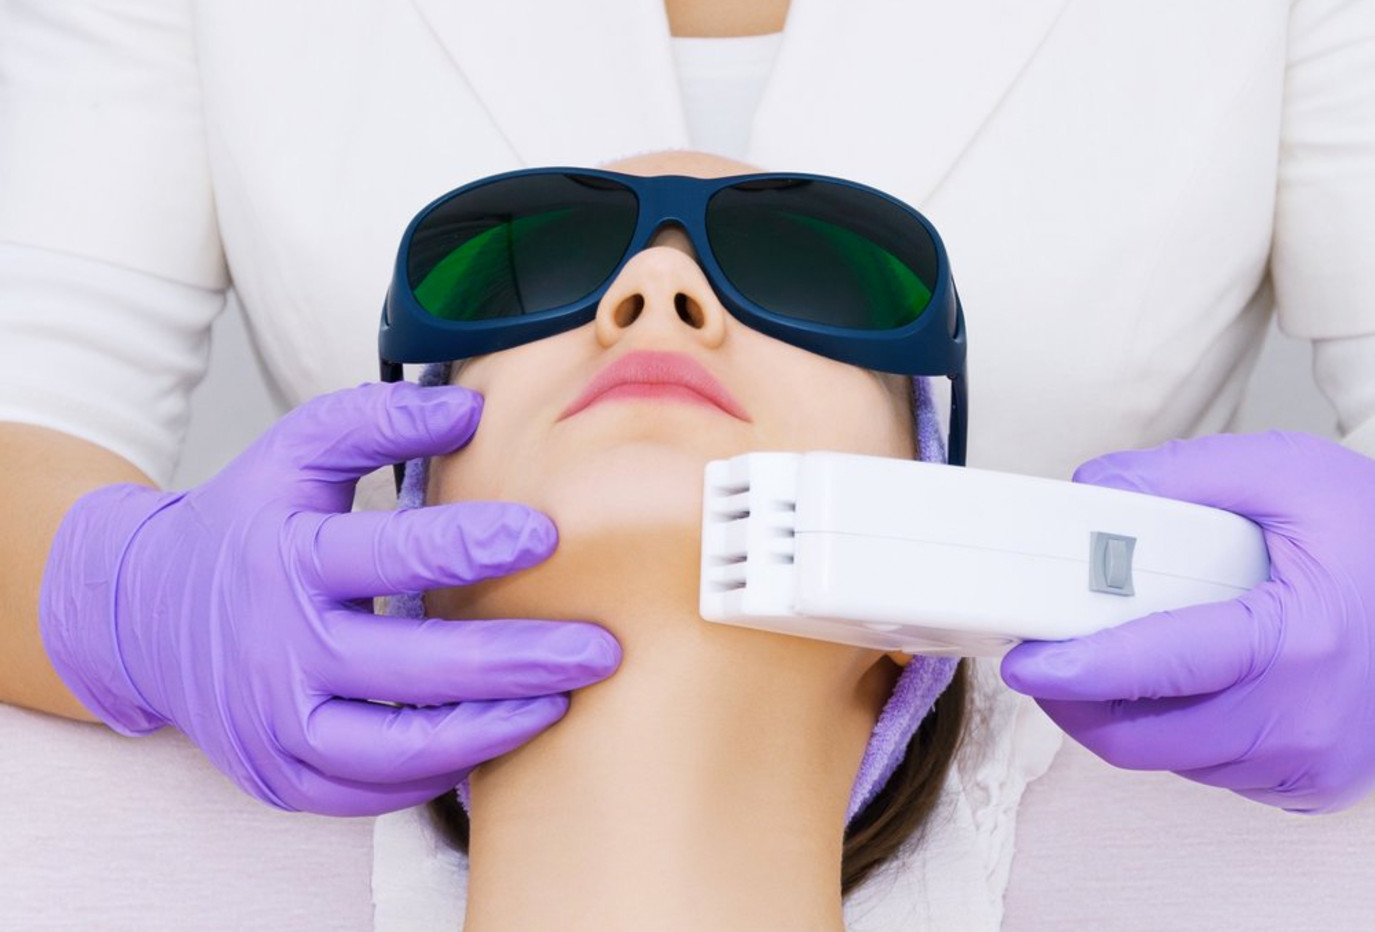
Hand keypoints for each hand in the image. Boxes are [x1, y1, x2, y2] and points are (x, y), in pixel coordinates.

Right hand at [39, 381, 621, 815]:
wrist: (144, 616)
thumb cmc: (244, 524)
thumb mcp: (294, 451)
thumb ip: (377, 421)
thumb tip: (473, 410)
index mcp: (287, 557)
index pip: (390, 555)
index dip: (471, 545)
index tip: (548, 535)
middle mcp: (279, 647)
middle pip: (411, 666)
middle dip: (515, 661)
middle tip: (598, 650)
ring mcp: (277, 723)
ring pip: (397, 747)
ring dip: (490, 730)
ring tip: (563, 703)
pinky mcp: (283, 774)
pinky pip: (372, 790)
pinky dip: (440, 770)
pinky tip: (500, 737)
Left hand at [1000, 430, 1374, 812]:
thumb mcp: (1286, 473)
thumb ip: (1179, 475)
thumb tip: (1091, 492)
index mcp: (1296, 643)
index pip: (1154, 670)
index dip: (1074, 670)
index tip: (1024, 660)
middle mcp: (1302, 723)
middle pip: (1141, 738)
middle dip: (1079, 701)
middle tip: (1050, 659)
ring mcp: (1310, 764)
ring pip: (1170, 758)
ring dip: (1129, 716)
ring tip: (1124, 659)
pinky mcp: (1311, 785)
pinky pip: (1210, 770)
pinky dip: (1180, 732)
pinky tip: (1188, 684)